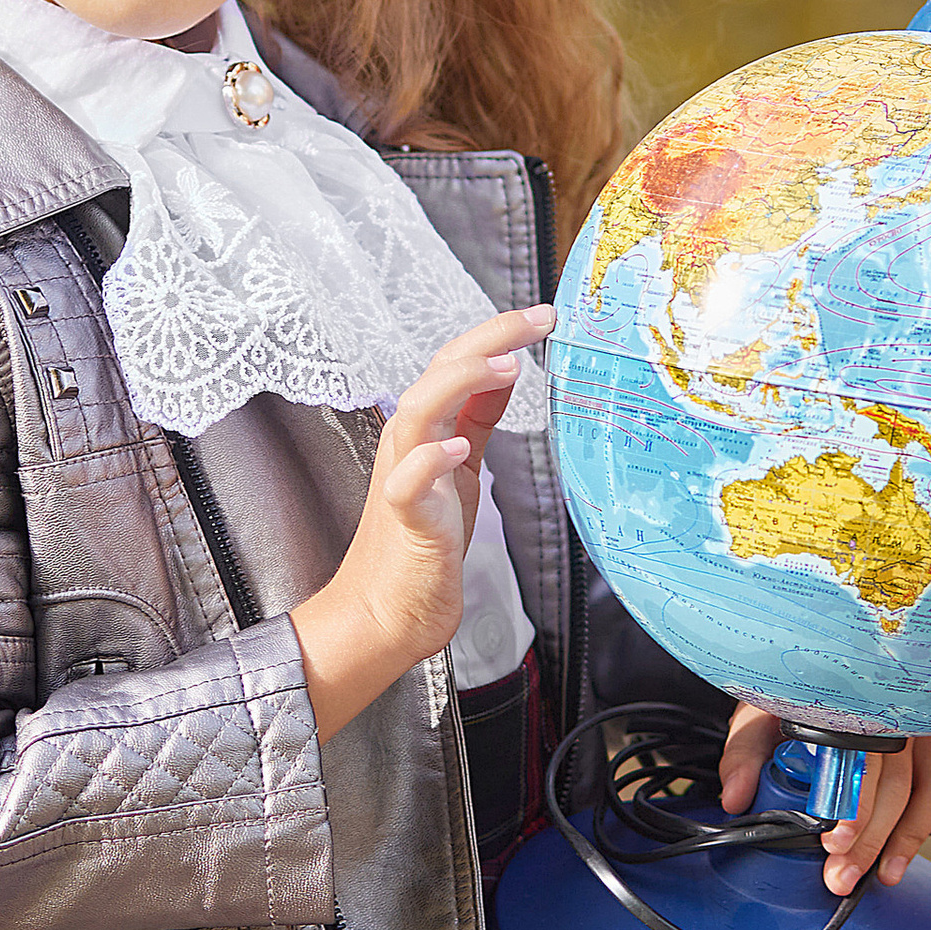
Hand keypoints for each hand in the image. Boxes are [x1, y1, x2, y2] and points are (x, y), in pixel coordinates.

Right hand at [290, 305, 552, 744]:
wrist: (388, 613)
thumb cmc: (424, 543)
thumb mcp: (463, 468)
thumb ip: (478, 419)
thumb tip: (504, 372)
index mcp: (426, 430)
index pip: (456, 364)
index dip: (496, 335)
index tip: (542, 316)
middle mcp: (408, 445)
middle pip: (438, 374)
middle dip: (487, 340)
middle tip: (536, 319)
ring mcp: (401, 480)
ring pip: (417, 413)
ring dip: (458, 384)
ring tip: (506, 365)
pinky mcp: (403, 520)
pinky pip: (407, 484)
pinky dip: (429, 460)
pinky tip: (457, 447)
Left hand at [717, 705, 930, 896]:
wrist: (817, 686)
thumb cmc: (790, 705)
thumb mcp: (758, 720)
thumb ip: (743, 756)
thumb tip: (735, 800)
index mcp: (853, 702)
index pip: (862, 756)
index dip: (853, 805)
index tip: (832, 844)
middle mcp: (896, 713)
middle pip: (897, 782)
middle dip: (871, 840)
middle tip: (842, 879)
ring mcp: (925, 731)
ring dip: (910, 838)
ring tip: (886, 876)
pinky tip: (919, 839)